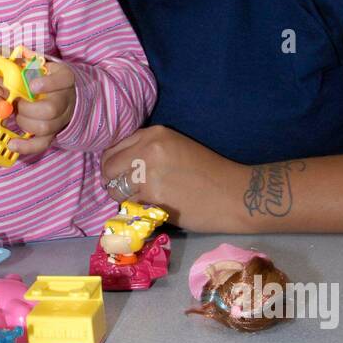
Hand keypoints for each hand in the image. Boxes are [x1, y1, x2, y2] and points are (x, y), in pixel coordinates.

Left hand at [9, 60, 75, 157]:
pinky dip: (26, 146)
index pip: (63, 79)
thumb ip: (18, 64)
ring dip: (24, 122)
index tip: (33, 85)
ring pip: (46, 127)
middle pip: (51, 108)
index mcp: (64, 77)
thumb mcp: (35, 65)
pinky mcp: (53, 133)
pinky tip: (12, 143)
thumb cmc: (41, 76)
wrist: (59, 93)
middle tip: (16, 103)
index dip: (48, 84)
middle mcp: (66, 99)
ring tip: (16, 114)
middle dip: (28, 108)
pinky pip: (42, 144)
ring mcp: (61, 118)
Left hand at [101, 125, 247, 231]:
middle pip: (108, 168)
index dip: (114, 164)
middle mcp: (147, 149)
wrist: (233, 194)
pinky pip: (130, 205)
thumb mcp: (176, 148)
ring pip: (116, 189)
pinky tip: (153, 208)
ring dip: (124, 198)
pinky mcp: (152, 197)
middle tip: (125, 191)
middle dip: (112, 181)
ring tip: (142, 200)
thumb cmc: (208, 172)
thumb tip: (119, 165)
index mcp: (154, 133)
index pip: (114, 147)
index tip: (120, 175)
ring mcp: (147, 173)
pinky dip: (136, 210)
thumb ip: (147, 150)